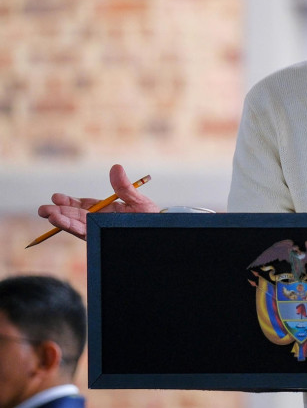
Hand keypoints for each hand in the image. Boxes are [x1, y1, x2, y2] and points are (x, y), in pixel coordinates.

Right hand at [37, 164, 159, 240]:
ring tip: (49, 216)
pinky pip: (86, 235)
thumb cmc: (152, 219)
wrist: (162, 235)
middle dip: (59, 213)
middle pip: (75, 217)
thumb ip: (124, 187)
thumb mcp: (138, 201)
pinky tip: (62, 224)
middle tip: (43, 210)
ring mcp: (101, 232)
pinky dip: (74, 229)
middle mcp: (100, 222)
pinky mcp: (102, 240)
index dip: (69, 203)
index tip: (56, 198)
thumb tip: (115, 166)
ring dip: (62, 222)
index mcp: (106, 211)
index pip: (83, 207)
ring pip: (77, 227)